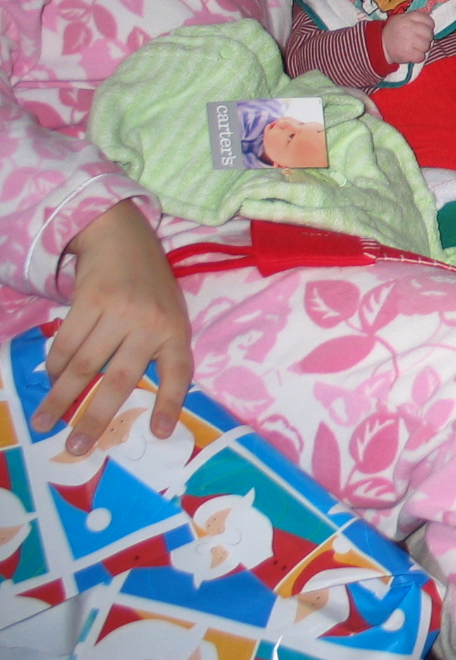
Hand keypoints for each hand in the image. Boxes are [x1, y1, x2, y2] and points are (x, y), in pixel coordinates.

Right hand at [33, 200, 191, 455]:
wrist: (122, 238)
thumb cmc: (147, 286)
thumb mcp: (166, 315)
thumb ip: (154, 351)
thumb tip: (132, 402)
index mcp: (176, 331)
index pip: (179, 373)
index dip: (170, 404)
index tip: (160, 433)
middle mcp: (151, 324)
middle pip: (121, 380)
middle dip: (95, 419)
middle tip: (76, 448)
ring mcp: (121, 312)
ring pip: (85, 366)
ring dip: (61, 397)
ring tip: (44, 421)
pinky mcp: (91, 301)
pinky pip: (68, 343)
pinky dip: (55, 365)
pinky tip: (50, 377)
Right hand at [382, 10, 433, 63]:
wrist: (379, 44)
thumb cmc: (393, 31)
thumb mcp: (402, 19)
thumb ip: (415, 20)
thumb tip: (430, 25)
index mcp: (409, 17)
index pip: (429, 21)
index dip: (429, 27)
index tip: (423, 31)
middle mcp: (410, 27)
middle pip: (429, 34)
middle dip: (426, 38)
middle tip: (419, 41)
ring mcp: (409, 40)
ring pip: (426, 46)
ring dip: (422, 49)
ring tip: (415, 48)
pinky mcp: (407, 53)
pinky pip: (421, 56)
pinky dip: (418, 57)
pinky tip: (412, 54)